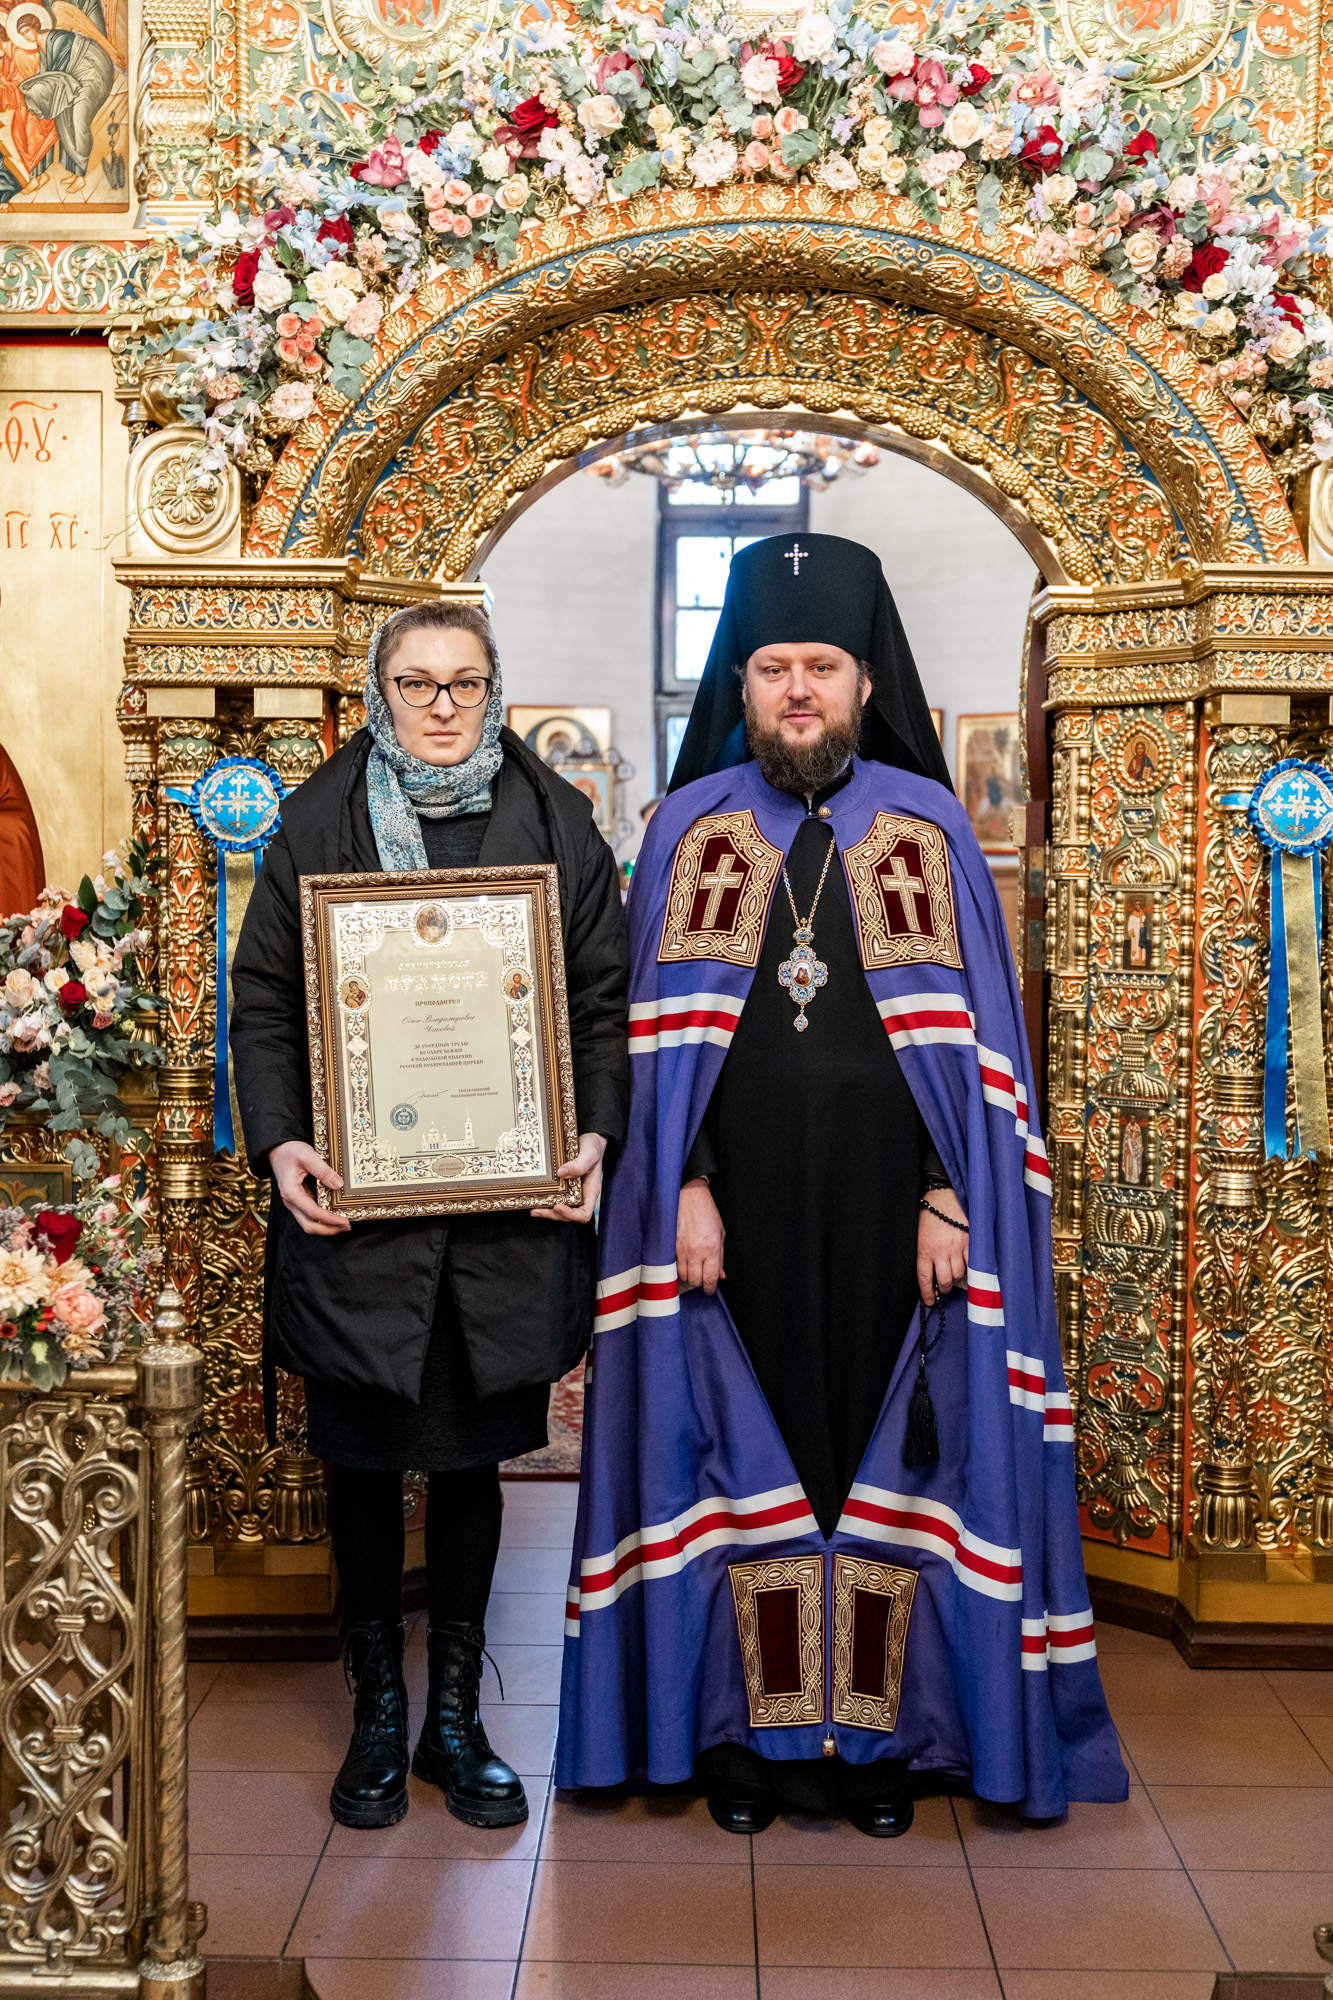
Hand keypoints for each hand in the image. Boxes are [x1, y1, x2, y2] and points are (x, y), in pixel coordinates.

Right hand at [271, 1140, 348, 1236]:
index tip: (344, 1221)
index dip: (330, 1219)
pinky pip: (310, 1215)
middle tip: (347, 1227)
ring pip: (309, 1223)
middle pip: (309, 1226)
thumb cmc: (290, 1151)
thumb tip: (338, 1184)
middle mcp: (291, 1202)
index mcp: (291, 1192)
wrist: (278, 1150)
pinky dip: (322, 1219)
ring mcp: (294, 1203)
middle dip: (328, 1229)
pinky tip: (335, 1215)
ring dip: (326, 1227)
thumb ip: (322, 1170)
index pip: (312, 1212)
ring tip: (343, 1224)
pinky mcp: (299, 1201)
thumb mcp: (307, 1155)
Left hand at [531, 1132, 606, 1223]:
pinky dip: (545, 1202)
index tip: (558, 1206)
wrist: (588, 1140)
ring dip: (547, 1212)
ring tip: (533, 1210)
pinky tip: (534, 1200)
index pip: (584, 1213)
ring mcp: (572, 1192)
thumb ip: (579, 1164)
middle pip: (569, 1215)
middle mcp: (581, 1195)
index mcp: (590, 1191)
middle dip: (553, 1214)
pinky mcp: (563, 1187)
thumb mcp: (590, 1153)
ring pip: (560, 1209)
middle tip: (538, 1210)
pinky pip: (555, 1198)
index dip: (571, 1214)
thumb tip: (561, 1173)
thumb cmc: (593, 1147)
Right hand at [676, 1177, 724, 1293]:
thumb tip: (721, 1276)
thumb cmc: (707, 1213)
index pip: (710, 1278)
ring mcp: (680, 1249)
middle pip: (695, 1280)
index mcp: (711, 1249)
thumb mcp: (720, 1234)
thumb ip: (720, 1257)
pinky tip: (682, 1263)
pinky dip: (677, 1268)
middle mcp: (695, 1252)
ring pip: (682, 1275)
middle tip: (702, 1278)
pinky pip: (672, 1265)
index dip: (710, 1288)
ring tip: (692, 1269)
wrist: (689, 1197)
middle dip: (699, 1283)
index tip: (710, 1290)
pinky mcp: (670, 1246)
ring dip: (688, 1276)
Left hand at [917, 1186, 967, 1305]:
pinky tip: (969, 1268)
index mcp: (925, 1249)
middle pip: (944, 1280)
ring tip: (955, 1277)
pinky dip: (971, 1268)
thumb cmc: (930, 1213)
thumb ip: (925, 1253)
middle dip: (944, 1288)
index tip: (930, 1301)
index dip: (927, 1293)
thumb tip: (931, 1274)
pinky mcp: (970, 1241)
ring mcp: (957, 1247)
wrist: (944, 1194)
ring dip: (957, 1279)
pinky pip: (972, 1262)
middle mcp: (941, 1251)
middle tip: (944, 1287)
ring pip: (959, 1274)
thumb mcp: (919, 1234)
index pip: (924, 1278)